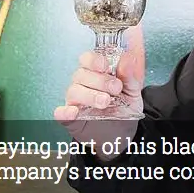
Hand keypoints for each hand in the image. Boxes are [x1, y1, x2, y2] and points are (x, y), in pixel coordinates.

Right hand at [54, 26, 144, 158]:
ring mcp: (75, 102)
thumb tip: (128, 59)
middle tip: (116, 89)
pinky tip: (74, 112)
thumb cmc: (124, 107)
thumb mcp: (132, 91)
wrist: (123, 133)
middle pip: (80, 74)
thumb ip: (129, 76)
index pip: (87, 59)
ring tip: (106, 102)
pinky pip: (61, 113)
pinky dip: (64, 112)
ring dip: (89, 95)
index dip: (94, 60)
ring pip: (73, 91)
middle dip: (99, 80)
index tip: (106, 66)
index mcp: (96, 73)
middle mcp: (83, 84)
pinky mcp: (71, 120)